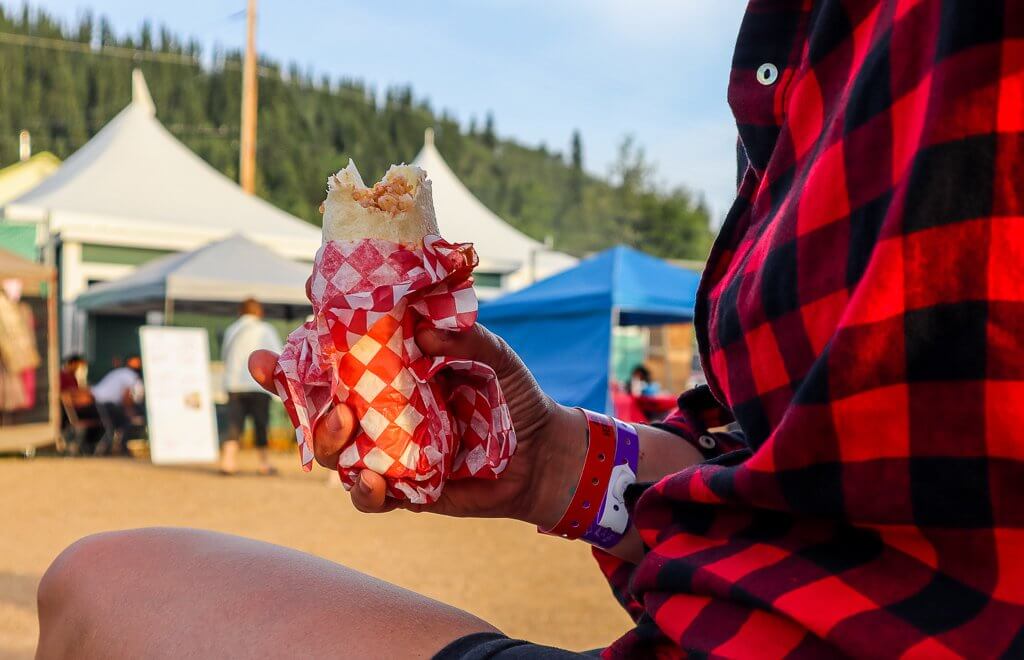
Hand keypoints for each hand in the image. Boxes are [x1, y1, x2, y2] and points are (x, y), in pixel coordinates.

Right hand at [248, 324, 586, 527]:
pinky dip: (365, 492)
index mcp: (391, 370)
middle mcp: (378, 410)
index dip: (302, 342)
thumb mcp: (494, 355)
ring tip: (343, 423)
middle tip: (278, 372)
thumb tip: (425, 331)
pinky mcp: (405, 490)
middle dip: (286, 389)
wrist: (544, 452)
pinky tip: (371, 482)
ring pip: (333, 450)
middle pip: (316, 402)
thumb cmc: (512, 394)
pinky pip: (370, 495)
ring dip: (327, 438)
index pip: (336, 353)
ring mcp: (386, 450)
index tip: (279, 333)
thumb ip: (465, 338)